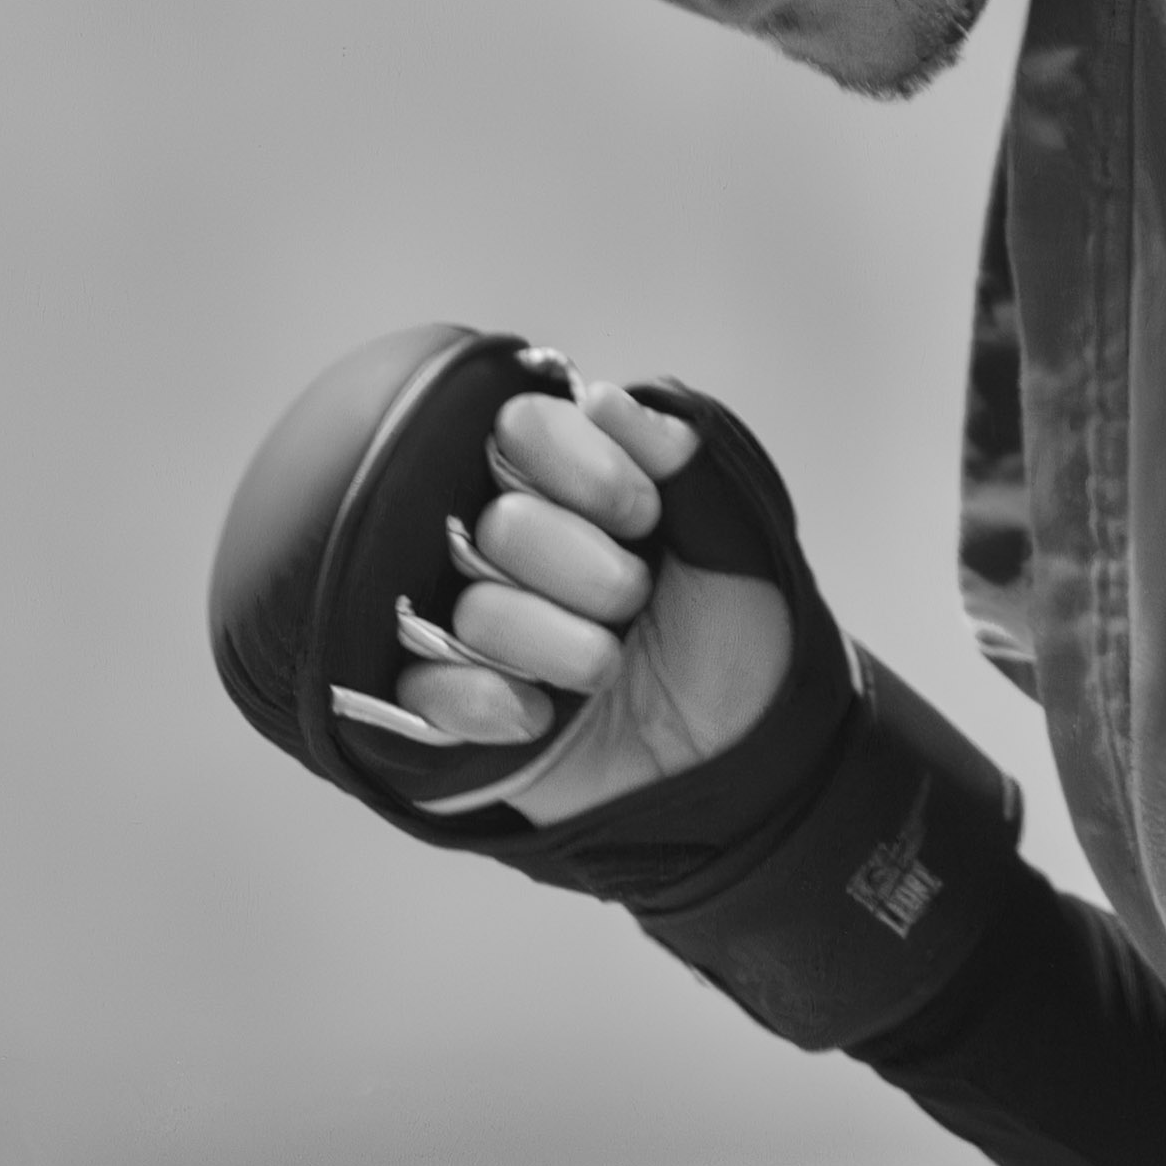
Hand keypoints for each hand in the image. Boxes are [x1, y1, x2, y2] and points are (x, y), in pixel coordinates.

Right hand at [394, 382, 793, 824]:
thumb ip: (684, 457)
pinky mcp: (451, 705)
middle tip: (634, 603)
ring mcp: (474, 623)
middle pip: (501, 524)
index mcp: (572, 485)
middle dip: (589, 573)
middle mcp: (513, 544)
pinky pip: (421, 688)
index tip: (644, 517)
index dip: (587, 474)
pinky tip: (540, 715)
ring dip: (559, 647)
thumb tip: (599, 400)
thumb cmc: (742, 640)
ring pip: (472, 609)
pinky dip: (487, 702)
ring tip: (606, 670)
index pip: (525, 428)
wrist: (744, 765)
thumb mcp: (739, 539)